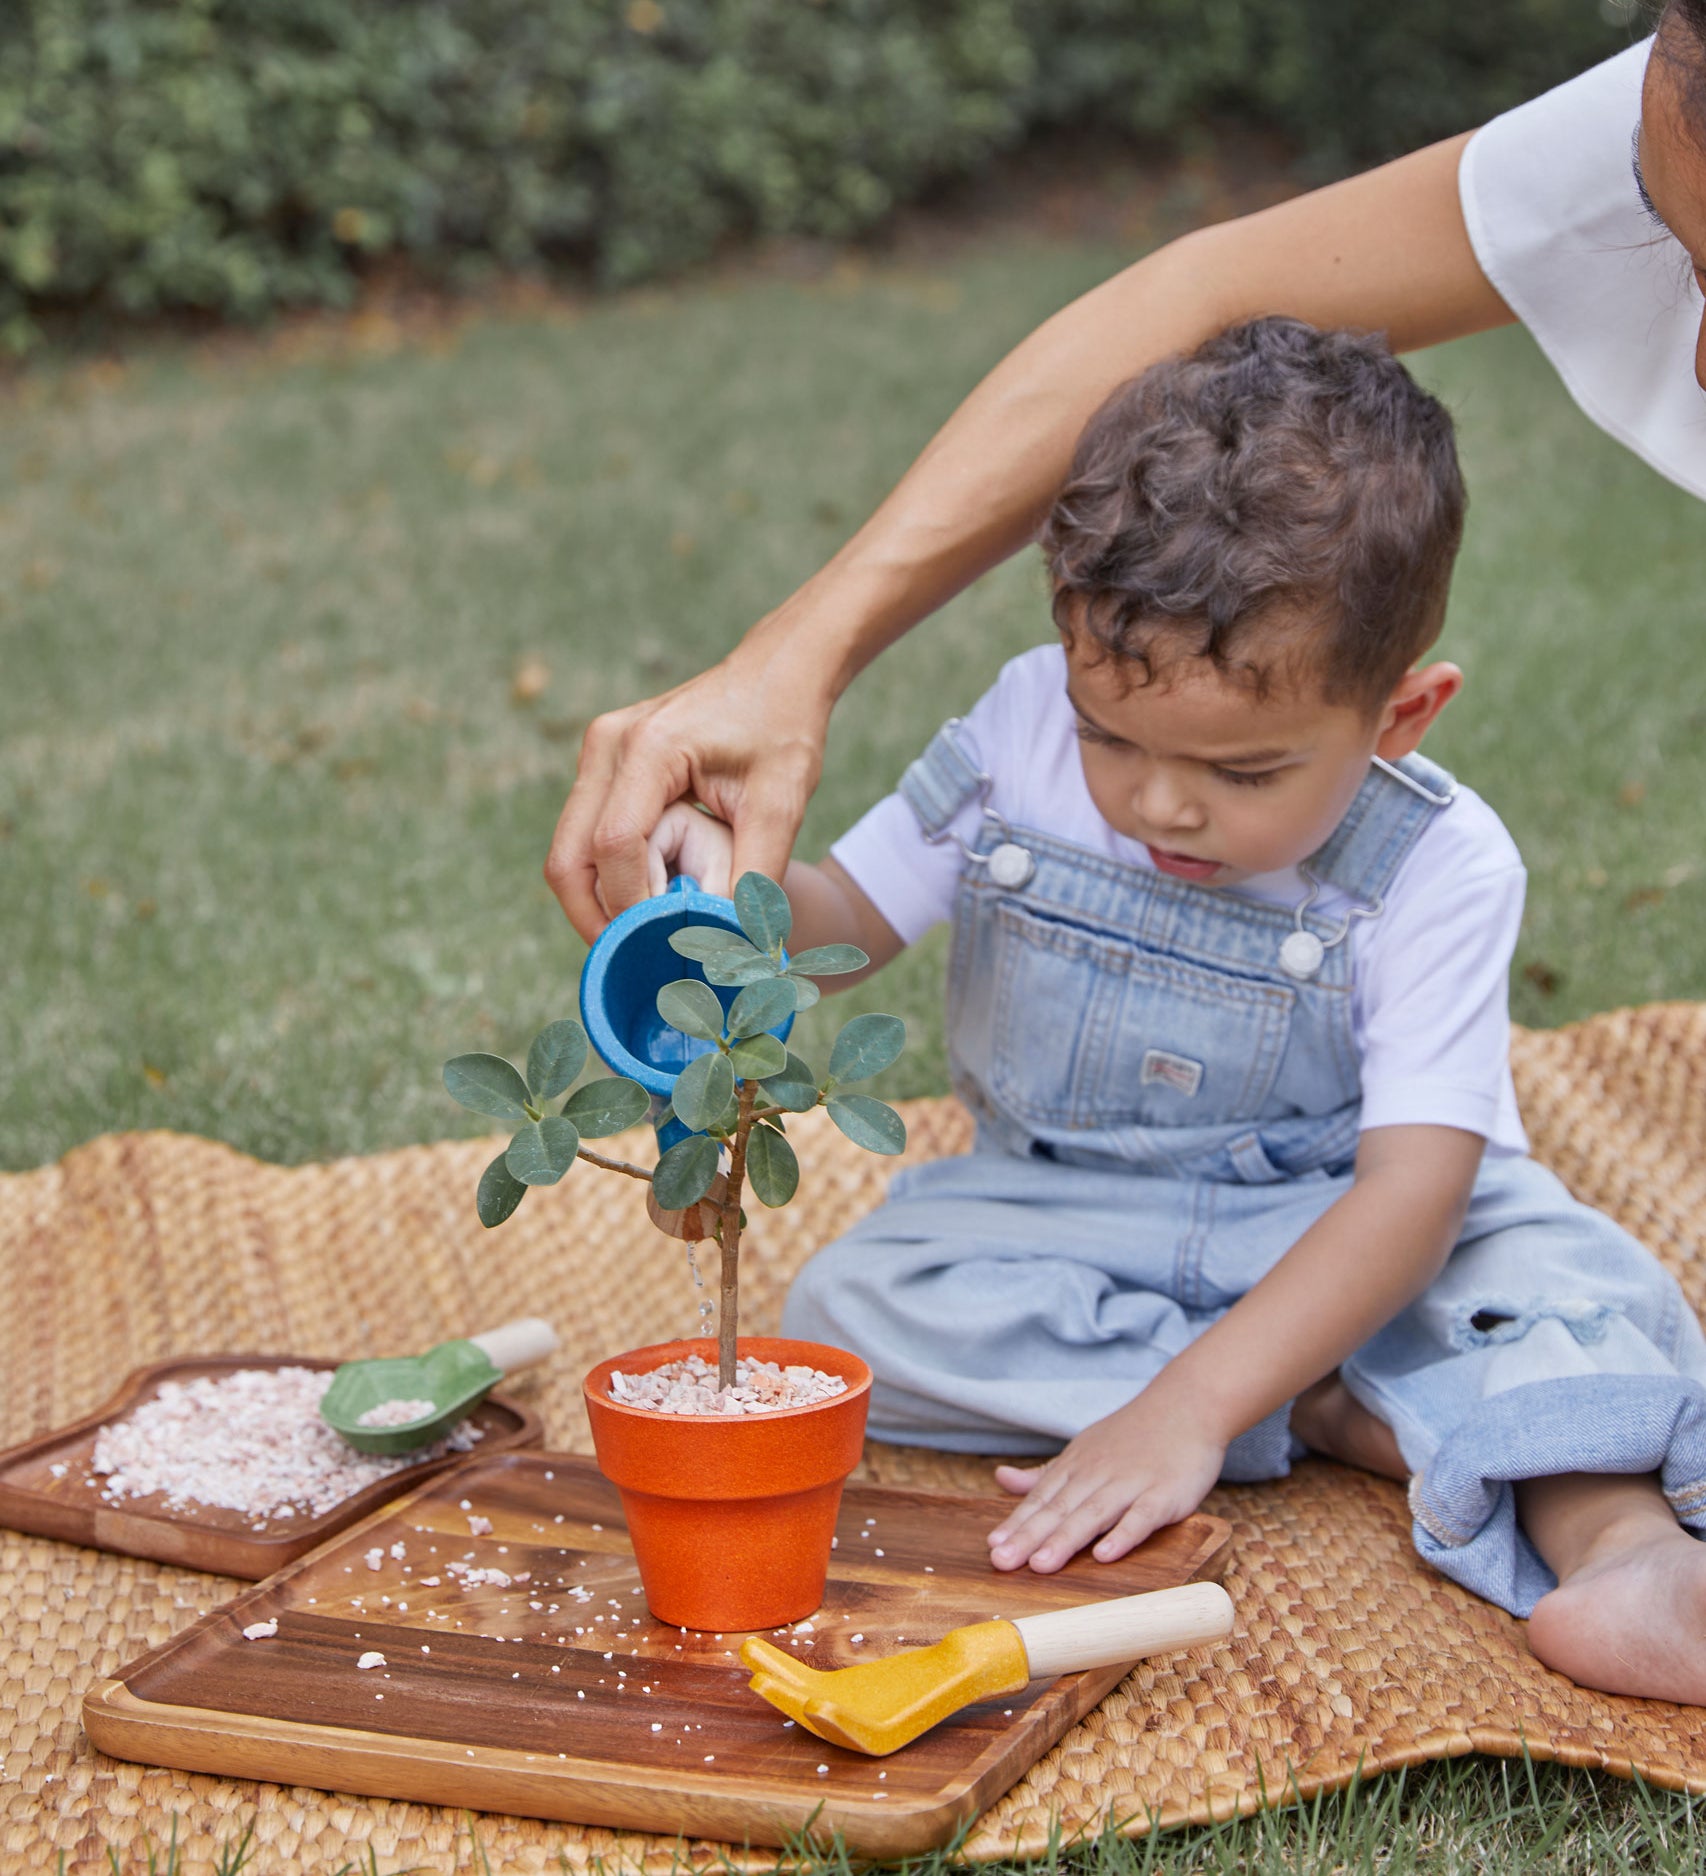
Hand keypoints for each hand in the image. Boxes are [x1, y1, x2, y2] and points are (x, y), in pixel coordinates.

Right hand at [544, 628, 831, 942]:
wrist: (777, 672)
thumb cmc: (784, 730)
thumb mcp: (781, 806)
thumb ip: (755, 877)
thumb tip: (735, 950)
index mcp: (649, 748)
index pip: (614, 847)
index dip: (630, 907)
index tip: (662, 947)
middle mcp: (608, 745)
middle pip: (568, 857)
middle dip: (596, 918)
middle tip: (637, 960)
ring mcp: (598, 751)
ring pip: (568, 851)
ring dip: (598, 900)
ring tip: (644, 936)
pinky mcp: (602, 763)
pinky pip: (584, 834)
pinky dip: (605, 876)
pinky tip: (648, 899)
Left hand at [987, 1389, 1225, 1572]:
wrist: (1186, 1406)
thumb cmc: (1132, 1436)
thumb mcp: (1083, 1449)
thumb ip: (1044, 1472)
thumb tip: (1000, 1478)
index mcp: (1077, 1465)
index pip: (1041, 1498)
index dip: (1017, 1523)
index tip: (993, 1547)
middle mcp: (1098, 1473)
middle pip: (1060, 1508)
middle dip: (1029, 1536)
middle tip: (1002, 1561)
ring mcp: (1131, 1483)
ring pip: (1094, 1514)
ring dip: (1066, 1539)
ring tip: (1040, 1564)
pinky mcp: (1164, 1495)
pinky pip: (1141, 1517)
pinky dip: (1122, 1535)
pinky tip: (1104, 1556)